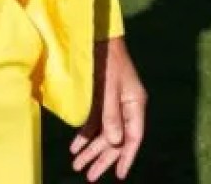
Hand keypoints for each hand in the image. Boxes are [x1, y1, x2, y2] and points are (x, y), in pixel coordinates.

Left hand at [71, 37, 146, 180]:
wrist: (99, 39)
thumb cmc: (107, 62)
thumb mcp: (109, 89)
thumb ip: (111, 116)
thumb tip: (115, 143)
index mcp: (135, 102)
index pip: (134, 136)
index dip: (127, 156)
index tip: (120, 175)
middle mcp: (127, 105)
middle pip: (118, 138)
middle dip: (104, 158)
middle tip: (89, 177)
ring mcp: (115, 101)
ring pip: (106, 132)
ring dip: (92, 148)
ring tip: (76, 165)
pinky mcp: (103, 97)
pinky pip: (96, 121)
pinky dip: (86, 134)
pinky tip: (75, 146)